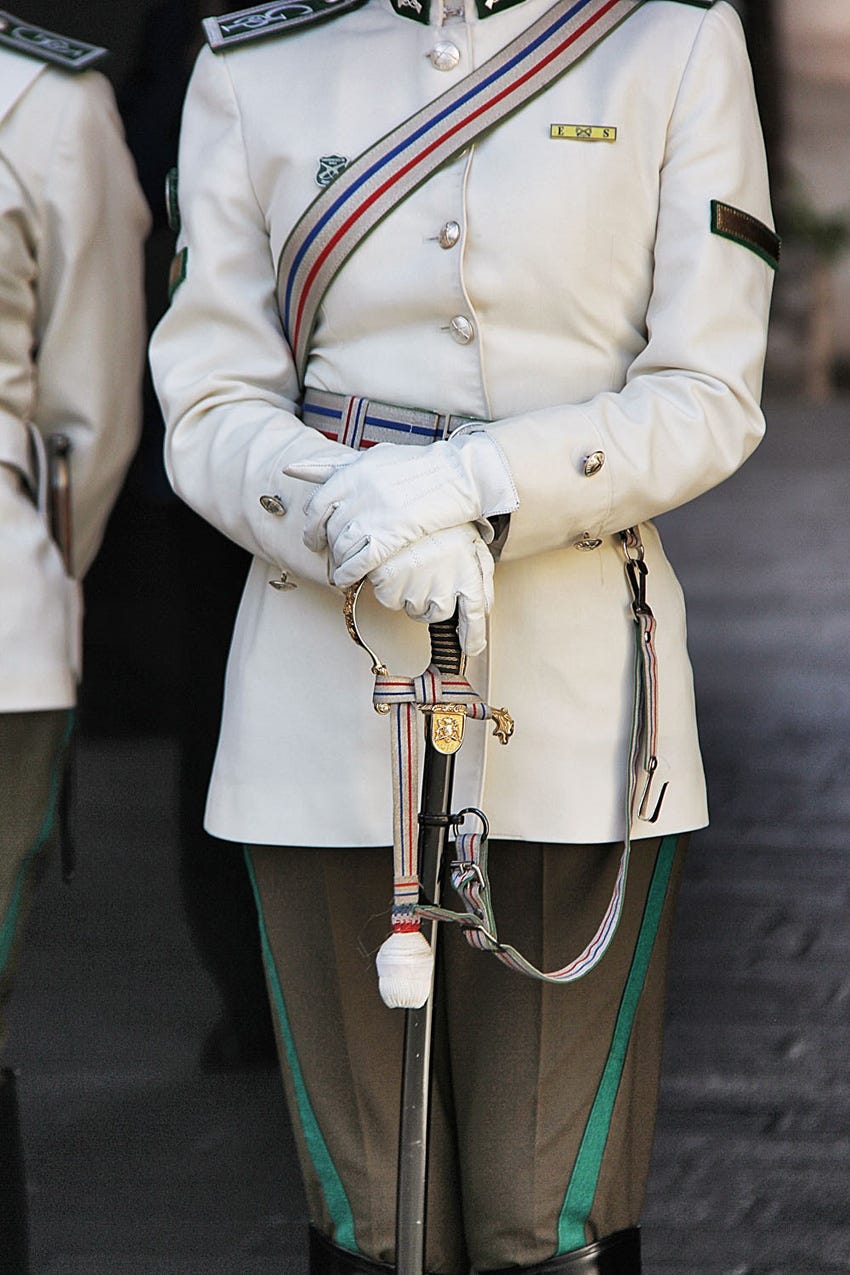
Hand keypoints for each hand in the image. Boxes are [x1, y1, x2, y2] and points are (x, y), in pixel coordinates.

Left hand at [284, 432, 516, 585]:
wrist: (458, 476)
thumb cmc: (417, 466)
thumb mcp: (372, 458)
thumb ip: (332, 465)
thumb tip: (292, 469)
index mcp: (351, 472)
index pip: (317, 506)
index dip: (313, 526)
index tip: (316, 537)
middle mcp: (357, 493)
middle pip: (327, 530)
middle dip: (325, 547)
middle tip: (328, 557)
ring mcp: (373, 515)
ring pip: (340, 548)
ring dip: (337, 563)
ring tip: (341, 570)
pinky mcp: (390, 536)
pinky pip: (358, 562)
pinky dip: (349, 574)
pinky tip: (349, 580)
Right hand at [368, 523, 493, 654]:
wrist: (399, 504)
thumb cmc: (437, 522)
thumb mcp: (470, 542)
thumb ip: (482, 575)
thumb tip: (484, 606)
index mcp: (468, 575)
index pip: (476, 616)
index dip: (473, 637)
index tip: (471, 648)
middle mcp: (445, 587)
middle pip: (440, 614)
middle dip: (434, 602)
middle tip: (429, 574)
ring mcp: (417, 591)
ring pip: (415, 609)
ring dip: (413, 593)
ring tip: (413, 564)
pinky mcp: (391, 589)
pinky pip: (392, 601)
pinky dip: (392, 588)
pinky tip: (397, 565)